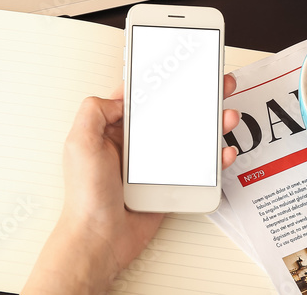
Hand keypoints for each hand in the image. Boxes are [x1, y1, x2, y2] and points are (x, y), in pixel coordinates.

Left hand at [22, 74, 240, 294]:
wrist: (99, 240)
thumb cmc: (85, 196)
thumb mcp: (79, 142)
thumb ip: (95, 110)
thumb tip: (120, 96)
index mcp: (114, 128)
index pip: (142, 96)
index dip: (162, 79)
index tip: (182, 66)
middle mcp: (136, 143)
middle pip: (173, 111)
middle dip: (197, 96)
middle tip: (217, 84)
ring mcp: (155, 163)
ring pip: (190, 135)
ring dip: (212, 123)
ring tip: (226, 116)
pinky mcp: (170, 182)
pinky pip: (197, 166)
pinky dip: (214, 158)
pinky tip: (223, 151)